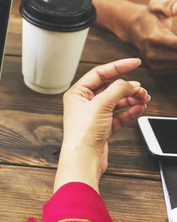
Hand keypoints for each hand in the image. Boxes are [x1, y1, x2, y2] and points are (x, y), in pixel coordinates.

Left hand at [55, 58, 149, 192]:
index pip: (99, 73)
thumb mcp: (101, 105)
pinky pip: (119, 115)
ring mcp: (94, 115)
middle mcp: (84, 103)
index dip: (118, 66)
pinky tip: (139, 108)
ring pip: (116, 102)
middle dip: (127, 87)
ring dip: (131, 99)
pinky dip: (130, 111)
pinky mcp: (102, 127)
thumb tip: (130, 83)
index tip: (135, 62)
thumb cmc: (83, 133)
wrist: (83, 159)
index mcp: (77, 93)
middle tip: (142, 90)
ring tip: (144, 99)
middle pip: (110, 88)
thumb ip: (117, 90)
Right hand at [119, 0, 176, 74]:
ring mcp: (154, 63)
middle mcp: (152, 54)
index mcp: (154, 37)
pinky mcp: (157, 70)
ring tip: (176, 38)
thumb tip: (176, 10)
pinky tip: (176, 49)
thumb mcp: (156, 4)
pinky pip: (176, 69)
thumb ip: (169, 5)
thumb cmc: (148, 15)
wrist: (132, 27)